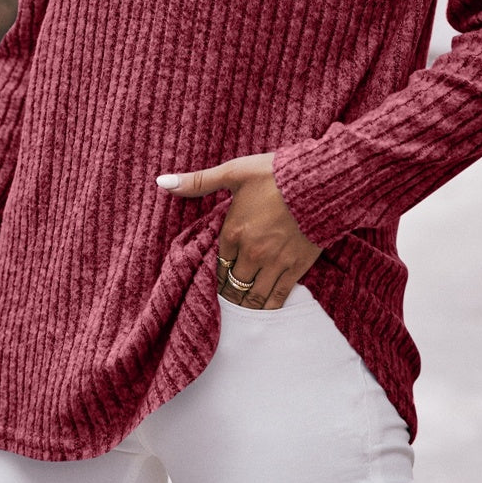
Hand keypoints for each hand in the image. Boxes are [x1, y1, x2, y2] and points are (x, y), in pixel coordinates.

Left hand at [157, 152, 320, 309]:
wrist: (319, 180)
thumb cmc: (275, 173)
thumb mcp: (234, 171)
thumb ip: (199, 181)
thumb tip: (162, 181)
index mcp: (233, 232)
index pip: (218, 264)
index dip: (215, 273)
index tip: (214, 280)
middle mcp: (251, 252)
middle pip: (233, 284)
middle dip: (228, 293)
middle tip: (225, 299)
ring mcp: (275, 263)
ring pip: (254, 296)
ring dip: (244, 304)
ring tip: (240, 310)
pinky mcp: (297, 267)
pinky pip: (279, 296)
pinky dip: (268, 307)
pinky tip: (263, 310)